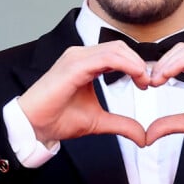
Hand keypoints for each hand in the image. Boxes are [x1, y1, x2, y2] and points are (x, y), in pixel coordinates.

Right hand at [18, 41, 150, 147]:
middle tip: (149, 82)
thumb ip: (121, 124)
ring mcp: (76, 57)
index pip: (117, 52)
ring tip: (144, 80)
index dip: (136, 64)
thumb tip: (143, 136)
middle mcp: (80, 55)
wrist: (34, 126)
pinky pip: (105, 57)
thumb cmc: (58, 118)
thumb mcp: (98, 121)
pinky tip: (135, 76)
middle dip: (138, 62)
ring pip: (114, 49)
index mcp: (86, 63)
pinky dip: (125, 64)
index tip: (147, 83)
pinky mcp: (73, 65)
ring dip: (134, 63)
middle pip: (119, 47)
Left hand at [146, 45, 183, 145]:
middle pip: (179, 50)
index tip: (148, 82)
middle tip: (150, 80)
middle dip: (161, 63)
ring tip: (157, 78)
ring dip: (168, 62)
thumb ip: (171, 124)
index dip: (161, 66)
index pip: (178, 57)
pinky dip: (180, 63)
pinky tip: (169, 75)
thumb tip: (150, 133)